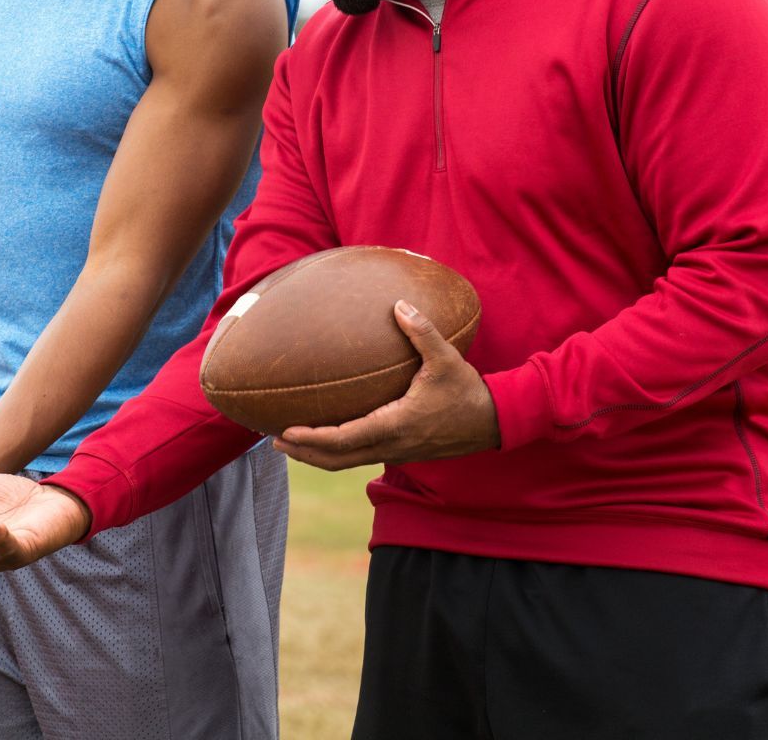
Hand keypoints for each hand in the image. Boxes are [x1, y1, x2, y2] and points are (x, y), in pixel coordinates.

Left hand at [273, 299, 500, 469]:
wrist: (494, 422)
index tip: (286, 432)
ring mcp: (396, 452)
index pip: (344, 439)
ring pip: (348, 462)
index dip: (312, 439)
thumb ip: (423, 332)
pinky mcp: (401, 451)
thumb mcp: (447, 359)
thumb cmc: (467, 391)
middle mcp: (391, 445)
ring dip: (318, 456)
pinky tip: (329, 438)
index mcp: (395, 425)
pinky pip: (361, 456)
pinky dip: (338, 452)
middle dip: (304, 453)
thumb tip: (399, 305)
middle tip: (273, 441)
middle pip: (337, 460)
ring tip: (291, 443)